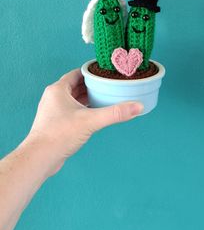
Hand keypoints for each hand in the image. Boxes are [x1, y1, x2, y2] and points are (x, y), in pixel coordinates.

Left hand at [27, 68, 142, 170]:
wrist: (40, 157)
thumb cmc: (59, 135)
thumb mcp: (91, 121)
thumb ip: (115, 113)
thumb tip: (137, 107)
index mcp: (58, 90)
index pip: (77, 73)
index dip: (92, 72)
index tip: (106, 72)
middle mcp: (53, 98)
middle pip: (75, 86)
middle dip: (92, 86)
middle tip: (109, 86)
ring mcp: (53, 111)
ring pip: (73, 100)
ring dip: (87, 99)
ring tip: (104, 99)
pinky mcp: (55, 124)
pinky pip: (71, 112)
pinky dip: (82, 110)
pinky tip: (93, 116)